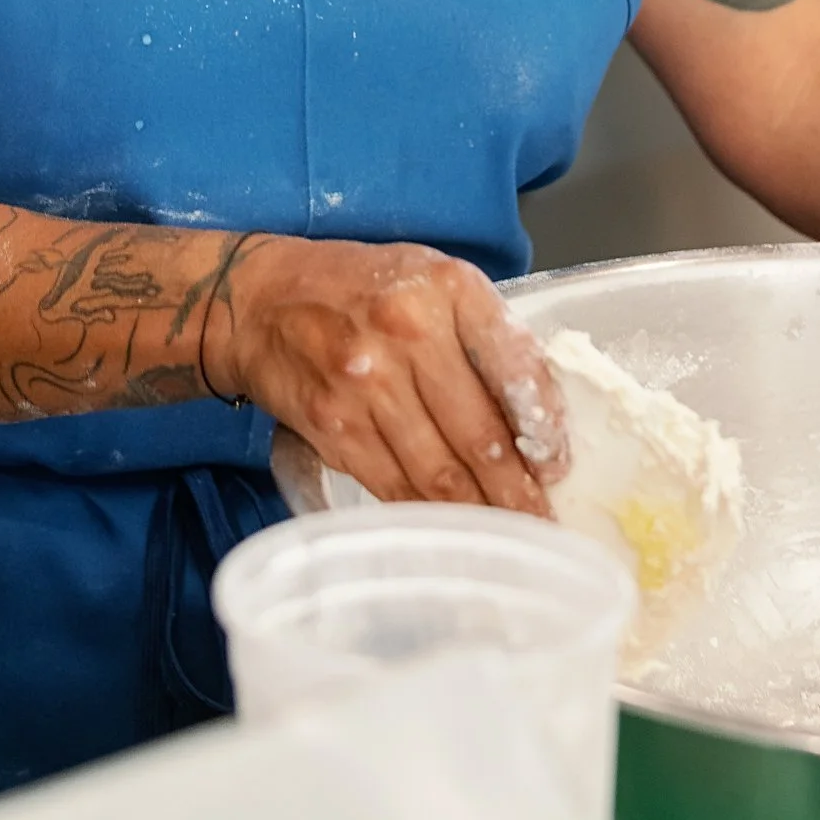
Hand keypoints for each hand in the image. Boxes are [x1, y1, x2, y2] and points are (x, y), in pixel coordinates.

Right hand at [204, 235, 562, 513]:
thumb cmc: (358, 287)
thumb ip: (483, 335)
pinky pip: (395, 487)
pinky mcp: (334, 425)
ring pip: (441, 474)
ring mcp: (367, 381)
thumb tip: (537, 421)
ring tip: (508, 539)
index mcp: (447, 287)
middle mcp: (408, 330)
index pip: (517, 368)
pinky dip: (427, 516)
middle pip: (482, 436)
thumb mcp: (431, 280)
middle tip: (546, 527)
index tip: (559, 467)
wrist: (260, 298)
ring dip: (480, 517)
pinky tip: (450, 530)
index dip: (546, 430)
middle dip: (521, 495)